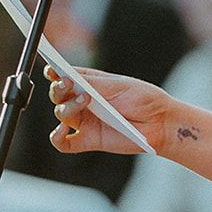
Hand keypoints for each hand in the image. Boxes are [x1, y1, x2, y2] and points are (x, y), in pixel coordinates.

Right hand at [46, 66, 175, 156]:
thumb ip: (92, 82)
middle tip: (67, 83)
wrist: (159, 122)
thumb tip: (68, 75)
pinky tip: (63, 130)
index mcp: (91, 83)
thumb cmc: (143, 99)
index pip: (65, 76)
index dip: (55, 72)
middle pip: (59, 95)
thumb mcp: (118, 85)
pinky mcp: (87, 140)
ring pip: (61, 114)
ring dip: (66, 107)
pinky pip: (62, 143)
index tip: (51, 68)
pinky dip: (57, 137)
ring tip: (84, 101)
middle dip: (58, 88)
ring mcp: (84, 121)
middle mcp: (84, 102)